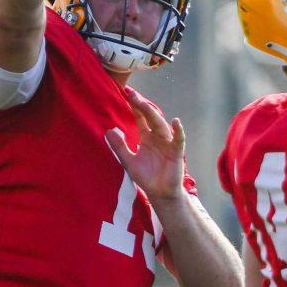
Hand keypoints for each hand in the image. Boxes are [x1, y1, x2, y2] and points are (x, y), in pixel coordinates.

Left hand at [106, 87, 186, 206]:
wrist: (159, 193)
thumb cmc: (146, 177)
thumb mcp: (128, 161)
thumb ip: (119, 146)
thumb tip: (107, 131)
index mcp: (146, 137)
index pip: (140, 117)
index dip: (133, 106)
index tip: (125, 92)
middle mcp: (158, 137)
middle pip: (150, 117)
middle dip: (141, 105)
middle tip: (131, 93)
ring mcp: (168, 143)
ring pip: (161, 125)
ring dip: (153, 114)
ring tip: (143, 104)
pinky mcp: (177, 152)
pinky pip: (178, 139)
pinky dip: (178, 131)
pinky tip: (176, 122)